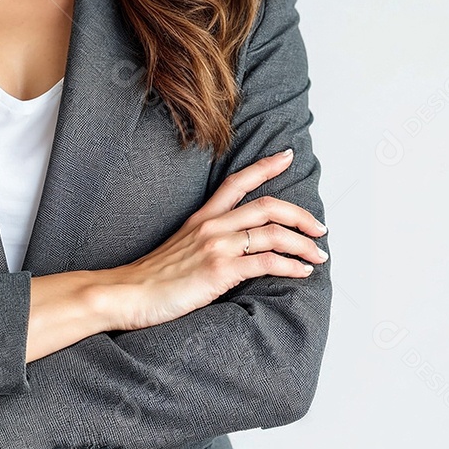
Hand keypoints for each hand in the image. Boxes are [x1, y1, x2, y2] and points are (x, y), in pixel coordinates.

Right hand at [104, 148, 328, 330]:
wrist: (128, 292)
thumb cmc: (153, 276)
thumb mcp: (181, 246)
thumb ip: (207, 240)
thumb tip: (235, 248)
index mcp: (202, 217)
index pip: (237, 181)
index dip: (265, 167)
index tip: (288, 156)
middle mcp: (212, 225)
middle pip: (267, 206)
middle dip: (300, 215)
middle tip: (319, 227)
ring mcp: (216, 246)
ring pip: (272, 233)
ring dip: (303, 244)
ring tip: (318, 255)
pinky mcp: (220, 270)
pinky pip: (265, 262)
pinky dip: (290, 266)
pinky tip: (302, 272)